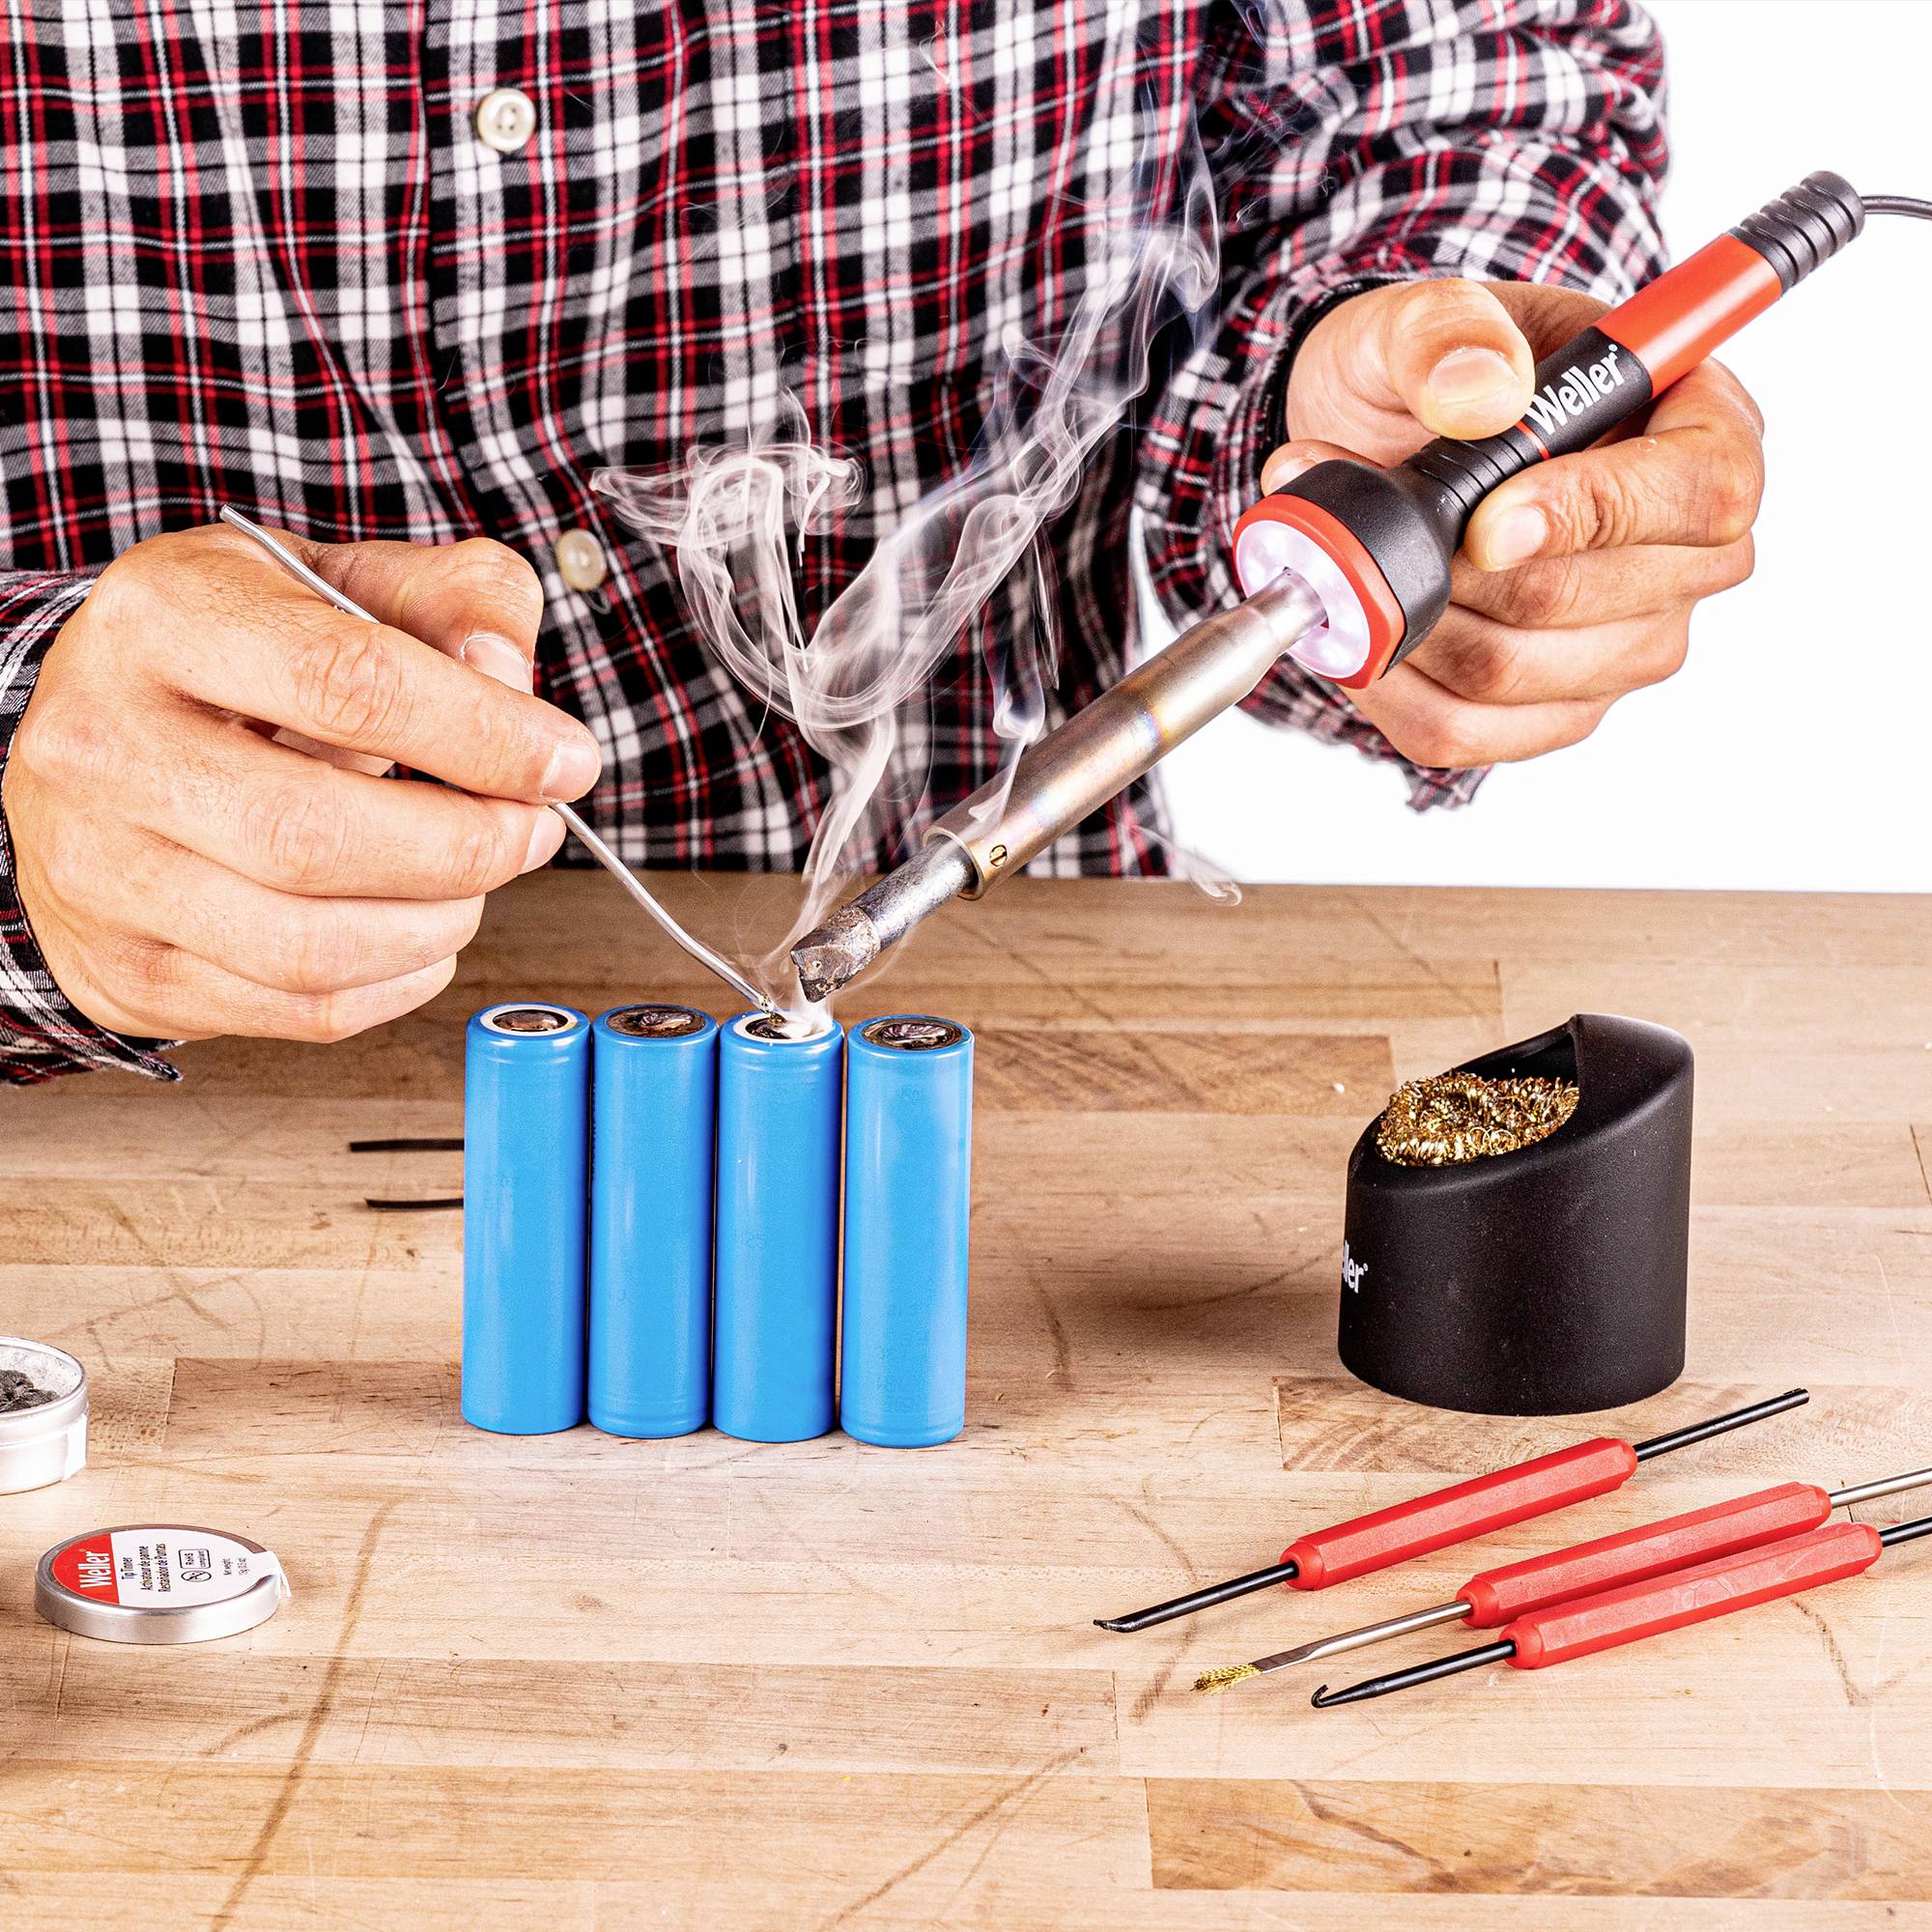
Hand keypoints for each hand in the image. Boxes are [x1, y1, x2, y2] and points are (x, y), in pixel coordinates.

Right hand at [2, 523, 599, 1041]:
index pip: (347, 685)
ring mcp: (101, 870)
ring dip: (439, 922)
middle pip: (316, 834)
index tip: (565, 760)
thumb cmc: (242, 657)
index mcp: (162, 619)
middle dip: (467, 846)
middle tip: (532, 830)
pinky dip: (399, 983)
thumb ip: (455, 598)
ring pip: (307, 945)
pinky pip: (299, 1009)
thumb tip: (509, 674)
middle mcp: (103, 745)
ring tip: (478, 880)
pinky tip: (423, 934)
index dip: (485, 736)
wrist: (101, 741)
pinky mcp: (128, 968)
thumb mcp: (341, 582)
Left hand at [1266, 278, 1763, 767]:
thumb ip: (1450, 331)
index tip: (1486, 520)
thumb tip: (1486, 394)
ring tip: (1340, 548)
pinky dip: (1381, 681)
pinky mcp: (1547, 714)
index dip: (1592, 515)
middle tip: (1356, 511)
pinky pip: (1456, 730)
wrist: (1373, 441)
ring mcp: (1622, 647)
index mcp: (1701, 432)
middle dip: (1443, 563)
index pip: (1704, 496)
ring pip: (1502, 673)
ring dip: (1397, 614)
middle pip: (1577, 602)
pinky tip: (1353, 621)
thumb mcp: (1423, 315)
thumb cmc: (1428, 373)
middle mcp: (1685, 557)